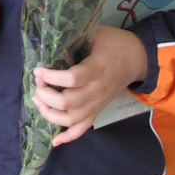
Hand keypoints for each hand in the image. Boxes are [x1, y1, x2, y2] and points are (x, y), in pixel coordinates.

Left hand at [31, 26, 147, 146]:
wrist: (137, 58)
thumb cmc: (114, 43)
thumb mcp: (95, 34)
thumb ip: (74, 38)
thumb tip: (47, 40)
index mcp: (96, 69)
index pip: (72, 79)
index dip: (51, 77)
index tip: (38, 70)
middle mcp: (96, 90)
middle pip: (67, 103)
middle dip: (45, 95)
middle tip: (37, 83)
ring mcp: (97, 103)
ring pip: (71, 120)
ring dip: (49, 113)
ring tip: (38, 100)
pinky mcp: (98, 110)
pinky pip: (83, 129)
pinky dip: (68, 137)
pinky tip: (55, 141)